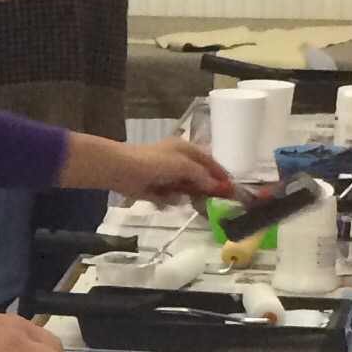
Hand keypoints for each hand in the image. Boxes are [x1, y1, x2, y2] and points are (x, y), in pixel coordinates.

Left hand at [107, 137, 233, 206]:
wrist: (120, 170)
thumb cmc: (153, 163)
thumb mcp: (182, 166)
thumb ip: (202, 176)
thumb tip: (221, 187)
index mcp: (186, 149)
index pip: (210, 162)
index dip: (221, 175)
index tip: (232, 190)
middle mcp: (178, 160)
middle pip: (199, 177)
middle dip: (203, 189)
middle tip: (210, 202)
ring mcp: (167, 175)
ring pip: (185, 190)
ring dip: (183, 196)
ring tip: (178, 198)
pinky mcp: (156, 188)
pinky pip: (170, 198)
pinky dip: (168, 201)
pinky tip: (162, 200)